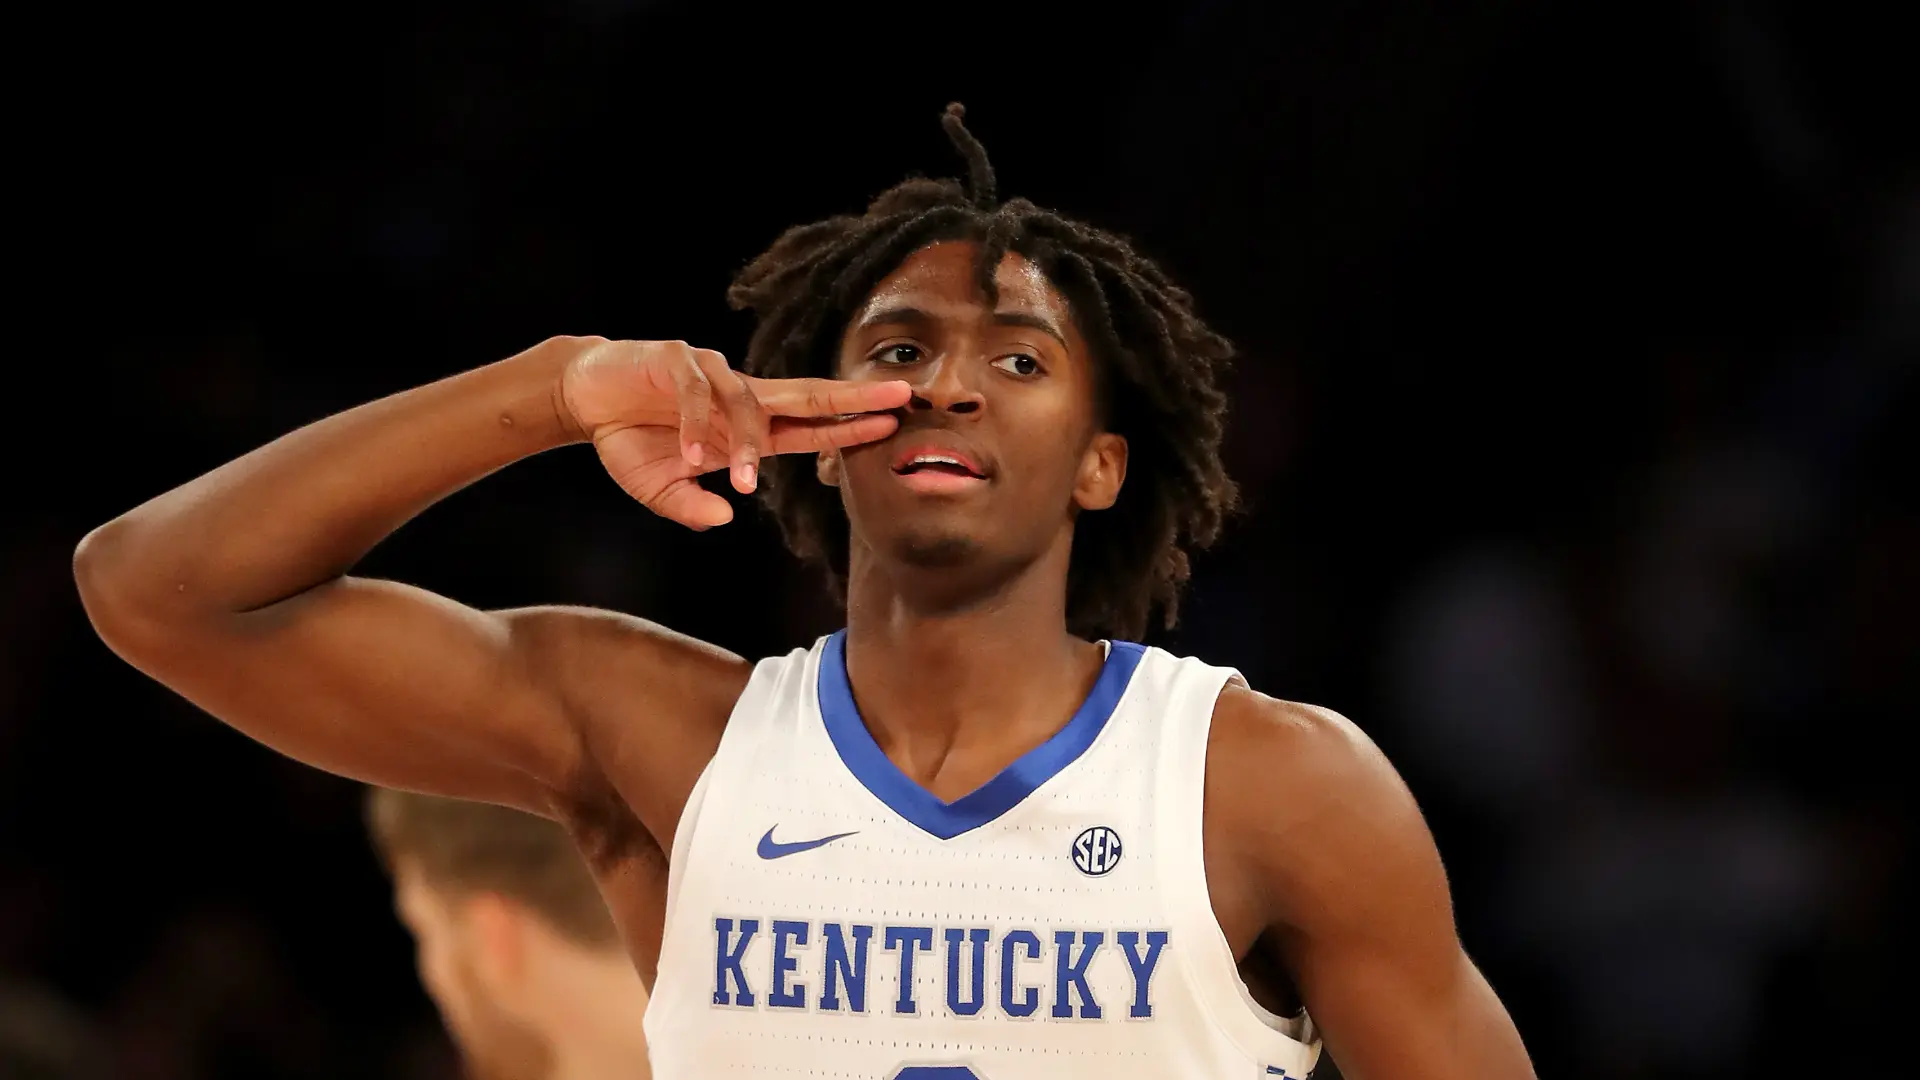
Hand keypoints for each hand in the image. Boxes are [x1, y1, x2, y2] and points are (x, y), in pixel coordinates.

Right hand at [558, 337, 909, 528]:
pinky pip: (696, 392)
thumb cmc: (631, 440)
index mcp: (746, 427)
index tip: (890, 427)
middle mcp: (738, 396)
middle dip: (852, 397)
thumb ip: (690, 506)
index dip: (848, 427)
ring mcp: (710, 374)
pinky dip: (695, 424)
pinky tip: (691, 455)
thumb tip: (722, 518)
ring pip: (746, 403)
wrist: (585, 395)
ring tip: (742, 480)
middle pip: (806, 395)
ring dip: (747, 443)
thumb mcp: (659, 488)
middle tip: (896, 399)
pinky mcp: (676, 359)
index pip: (809, 426)